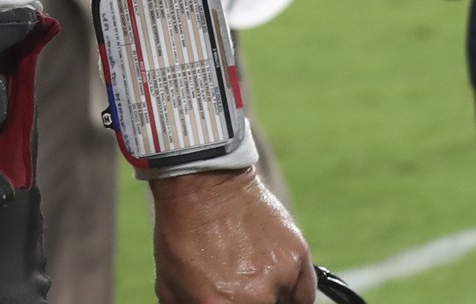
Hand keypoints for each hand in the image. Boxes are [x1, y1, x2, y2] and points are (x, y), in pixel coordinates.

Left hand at [149, 169, 315, 303]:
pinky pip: (304, 293)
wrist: (202, 183)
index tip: (230, 300)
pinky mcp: (298, 255)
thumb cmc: (182, 232)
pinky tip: (275, 278)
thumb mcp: (172, 285)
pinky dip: (293, 291)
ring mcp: (280, 276)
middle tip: (241, 290)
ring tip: (253, 277)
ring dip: (271, 297)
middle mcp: (255, 297)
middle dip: (250, 302)